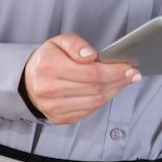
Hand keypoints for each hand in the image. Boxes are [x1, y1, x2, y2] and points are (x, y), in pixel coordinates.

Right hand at [21, 33, 140, 124]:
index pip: (91, 72)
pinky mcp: (59, 118)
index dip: (114, 71)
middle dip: (118, 81)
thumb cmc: (48, 59)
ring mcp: (54, 107)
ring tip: (123, 82)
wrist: (29, 82)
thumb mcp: (59, 42)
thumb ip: (75, 44)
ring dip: (114, 92)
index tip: (129, 67)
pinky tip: (109, 91)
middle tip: (132, 74)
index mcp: (48, 67)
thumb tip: (91, 56)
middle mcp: (49, 89)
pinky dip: (102, 101)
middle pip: (95, 88)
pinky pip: (89, 111)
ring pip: (95, 102)